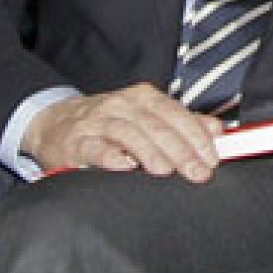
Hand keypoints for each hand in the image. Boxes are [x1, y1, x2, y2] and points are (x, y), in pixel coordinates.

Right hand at [23, 84, 222, 181]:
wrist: (55, 123)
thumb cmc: (108, 123)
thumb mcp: (146, 116)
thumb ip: (182, 123)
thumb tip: (217, 130)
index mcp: (143, 98)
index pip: (175, 114)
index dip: (196, 136)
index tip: (212, 158)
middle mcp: (122, 106)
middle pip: (156, 126)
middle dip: (181, 151)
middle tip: (198, 173)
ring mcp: (98, 122)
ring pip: (128, 134)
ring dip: (150, 152)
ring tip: (166, 171)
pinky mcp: (77, 141)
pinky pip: (94, 147)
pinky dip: (110, 156)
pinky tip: (124, 167)